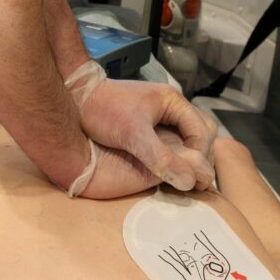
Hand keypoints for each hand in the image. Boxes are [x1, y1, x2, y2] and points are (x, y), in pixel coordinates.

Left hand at [66, 62, 215, 192]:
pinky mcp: (148, 128)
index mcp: (172, 101)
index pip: (203, 131)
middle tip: (189, 181)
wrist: (75, 98)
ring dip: (186, 159)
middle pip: (200, 134)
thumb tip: (191, 181)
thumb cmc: (103, 110)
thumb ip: (161, 157)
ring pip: (186, 140)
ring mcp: (160, 118)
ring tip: (178, 180)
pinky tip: (163, 174)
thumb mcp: (133, 134)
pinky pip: (170, 144)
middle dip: (198, 157)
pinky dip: (172, 159)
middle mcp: (171, 108)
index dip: (200, 155)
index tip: (191, 176)